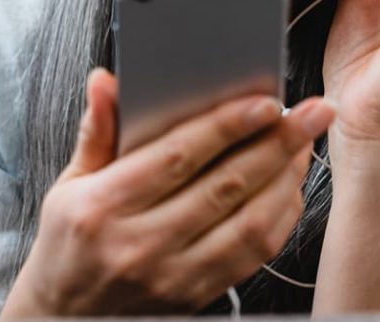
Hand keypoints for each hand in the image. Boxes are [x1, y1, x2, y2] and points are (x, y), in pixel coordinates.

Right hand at [1, 69, 334, 316]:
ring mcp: (171, 275)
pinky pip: (252, 254)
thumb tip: (106, 81)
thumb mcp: (70, 184)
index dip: (227, 126)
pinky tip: (289, 186)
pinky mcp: (196, 294)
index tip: (266, 102)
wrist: (65, 318)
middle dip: (278, 143)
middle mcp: (140, 243)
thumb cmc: (70, 242)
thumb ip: (97, 131)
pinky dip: (280, 217)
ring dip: (287, 178)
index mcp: (104, 206)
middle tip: (313, 112)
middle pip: (225, 185)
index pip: (178, 156)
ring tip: (306, 143)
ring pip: (248, 222)